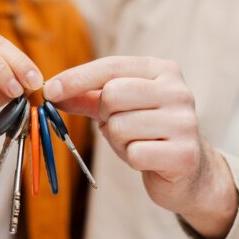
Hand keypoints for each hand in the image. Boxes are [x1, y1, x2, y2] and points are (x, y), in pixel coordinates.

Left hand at [44, 56, 237, 238]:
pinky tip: (147, 159)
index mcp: (163, 71)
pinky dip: (132, 159)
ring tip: (137, 143)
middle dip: (105, 116)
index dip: (76, 78)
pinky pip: (134, 154)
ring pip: (119, 127)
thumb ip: (88, 97)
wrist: (188, 172)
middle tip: (120, 127)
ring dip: (118, 141)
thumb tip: (52, 91)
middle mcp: (178, 91)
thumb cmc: (148, 133)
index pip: (111, 66)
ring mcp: (184, 122)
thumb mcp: (119, 108)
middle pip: (113, 95)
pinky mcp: (183, 154)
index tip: (50, 90)